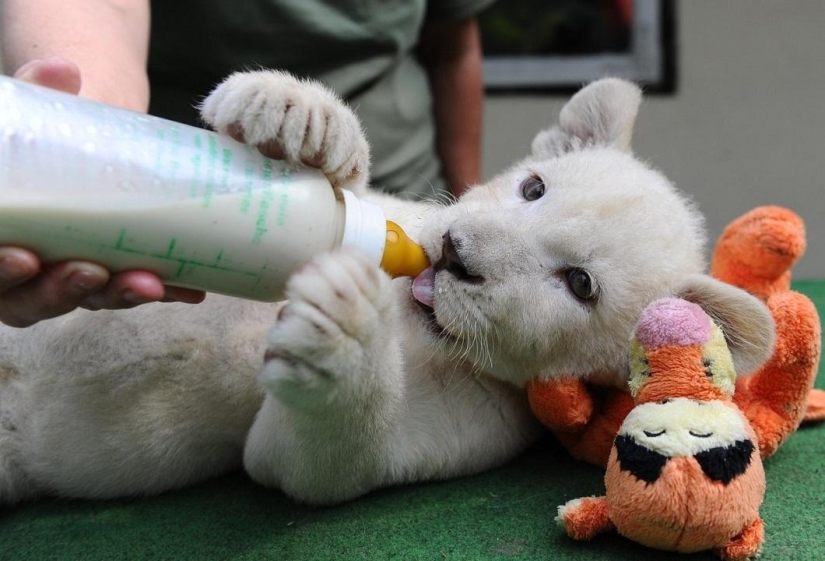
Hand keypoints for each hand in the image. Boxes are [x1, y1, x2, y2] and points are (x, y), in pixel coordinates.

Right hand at [0, 58, 204, 327]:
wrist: (77, 146)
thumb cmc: (40, 137)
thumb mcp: (29, 116)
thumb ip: (37, 93)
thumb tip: (63, 69)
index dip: (0, 272)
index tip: (25, 257)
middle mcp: (23, 270)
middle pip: (34, 298)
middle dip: (64, 289)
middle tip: (92, 272)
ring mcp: (69, 278)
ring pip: (88, 300)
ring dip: (118, 294)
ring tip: (150, 282)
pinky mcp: (113, 276)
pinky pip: (136, 290)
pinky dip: (164, 290)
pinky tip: (191, 289)